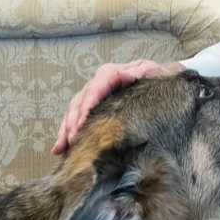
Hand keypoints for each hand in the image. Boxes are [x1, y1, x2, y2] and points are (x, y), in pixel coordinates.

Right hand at [52, 60, 182, 153]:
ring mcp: (93, 97)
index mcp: (110, 74)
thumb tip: (126, 75)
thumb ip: (139, 72)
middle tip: (73, 141)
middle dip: (73, 122)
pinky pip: (76, 120)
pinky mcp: (92, 109)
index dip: (87, 105)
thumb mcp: (151, 70)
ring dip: (66, 130)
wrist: (158, 79)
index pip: (94, 89)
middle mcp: (97, 84)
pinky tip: (60, 149)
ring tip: (62, 148)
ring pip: (73, 112)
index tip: (82, 122)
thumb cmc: (155, 75)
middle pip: (79, 102)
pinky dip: (67, 134)